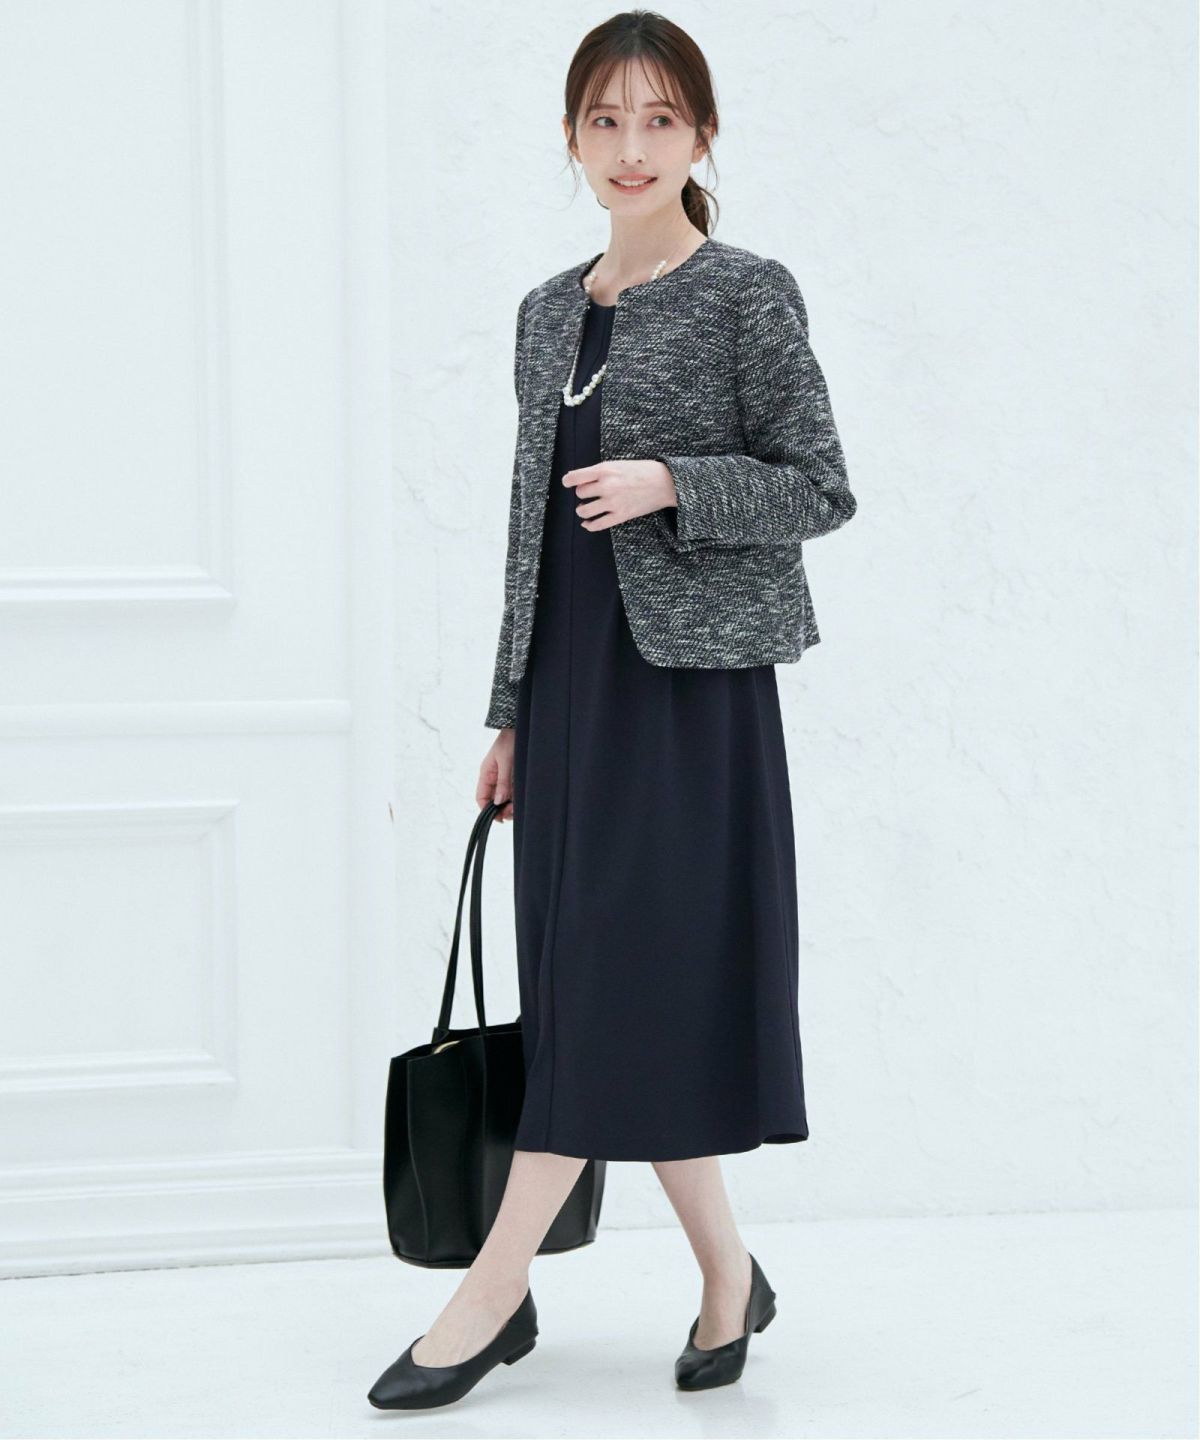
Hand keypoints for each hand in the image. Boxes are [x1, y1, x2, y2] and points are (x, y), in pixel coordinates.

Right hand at [477, 728, 513, 820]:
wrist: (523, 728)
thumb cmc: (510, 740)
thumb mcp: (506, 761)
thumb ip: (503, 782)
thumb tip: (498, 802)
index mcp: (486, 774)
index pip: (481, 797)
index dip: (486, 810)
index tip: (497, 818)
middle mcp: (494, 779)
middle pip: (493, 801)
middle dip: (501, 810)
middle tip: (512, 813)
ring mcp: (504, 779)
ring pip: (504, 799)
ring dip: (510, 806)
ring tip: (518, 808)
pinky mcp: (515, 778)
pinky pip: (513, 793)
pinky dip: (517, 799)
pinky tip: (522, 801)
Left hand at [562, 459, 676, 531]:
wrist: (665, 483)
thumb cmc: (642, 470)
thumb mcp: (618, 464)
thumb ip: (599, 472)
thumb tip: (578, 480)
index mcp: (605, 470)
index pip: (574, 477)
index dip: (568, 481)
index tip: (567, 483)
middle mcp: (606, 486)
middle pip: (580, 493)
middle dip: (582, 493)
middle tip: (589, 493)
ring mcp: (613, 502)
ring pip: (583, 511)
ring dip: (582, 510)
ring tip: (586, 508)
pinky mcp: (620, 516)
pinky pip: (597, 525)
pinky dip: (589, 525)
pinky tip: (588, 523)